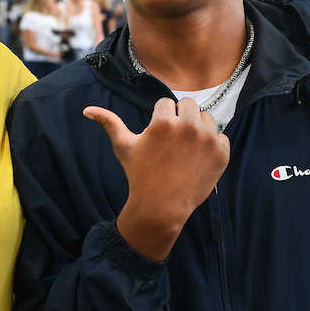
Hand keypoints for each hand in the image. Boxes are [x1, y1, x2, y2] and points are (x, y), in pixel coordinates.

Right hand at [84, 98, 229, 260]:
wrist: (161, 207)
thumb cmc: (139, 174)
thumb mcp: (123, 146)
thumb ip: (109, 123)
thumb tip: (87, 110)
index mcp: (164, 122)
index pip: (166, 103)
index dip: (160, 119)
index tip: (157, 137)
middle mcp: (188, 127)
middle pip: (189, 104)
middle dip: (180, 117)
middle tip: (172, 141)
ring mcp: (208, 141)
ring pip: (207, 118)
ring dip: (198, 128)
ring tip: (185, 148)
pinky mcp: (222, 154)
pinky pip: (221, 137)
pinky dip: (212, 145)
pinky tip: (197, 158)